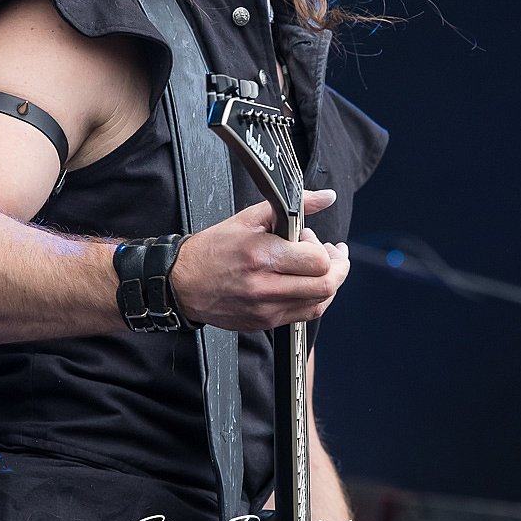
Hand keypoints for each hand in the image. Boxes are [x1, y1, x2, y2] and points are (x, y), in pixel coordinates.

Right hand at [170, 189, 349, 331]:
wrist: (182, 282)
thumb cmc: (213, 248)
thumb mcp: (250, 217)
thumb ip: (294, 204)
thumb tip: (326, 197)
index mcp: (262, 256)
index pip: (317, 261)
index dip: (322, 247)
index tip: (309, 237)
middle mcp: (266, 287)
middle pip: (326, 286)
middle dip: (338, 267)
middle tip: (331, 253)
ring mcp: (266, 310)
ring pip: (319, 304)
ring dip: (328, 284)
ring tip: (319, 267)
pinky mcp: (264, 323)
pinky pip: (303, 316)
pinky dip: (313, 298)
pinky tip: (306, 283)